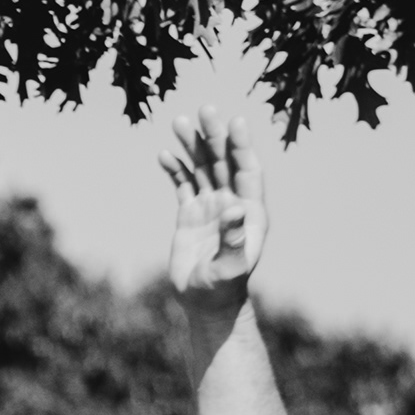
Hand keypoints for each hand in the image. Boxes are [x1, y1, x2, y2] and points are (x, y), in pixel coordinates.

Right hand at [161, 114, 266, 302]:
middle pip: (223, 163)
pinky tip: (165, 155)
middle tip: (204, 111)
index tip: (234, 122)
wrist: (205, 303)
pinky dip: (175, 170)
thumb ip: (233, 237)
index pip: (247, 170)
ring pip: (202, 169)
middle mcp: (232, 203)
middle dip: (214, 137)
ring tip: (180, 122)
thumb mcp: (230, 265)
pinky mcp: (190, 216)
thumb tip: (234, 208)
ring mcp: (211, 208)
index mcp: (249, 211)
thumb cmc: (222, 288)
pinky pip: (183, 186)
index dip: (241, 146)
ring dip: (192, 147)